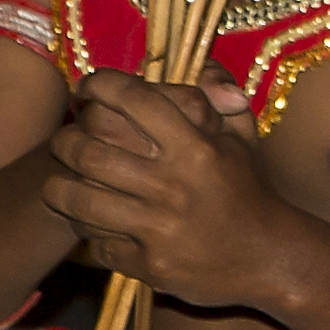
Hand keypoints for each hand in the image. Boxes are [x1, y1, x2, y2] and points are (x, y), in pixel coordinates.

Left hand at [38, 76, 291, 305]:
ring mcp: (159, 227)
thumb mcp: (243, 136)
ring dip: (59, 187)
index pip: (133, 99)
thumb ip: (220, 94)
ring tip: (59, 179)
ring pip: (79, 199)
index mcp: (196, 147)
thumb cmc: (250, 190)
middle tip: (65, 138)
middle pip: (90, 150)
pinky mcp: (149, 263)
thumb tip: (199, 65)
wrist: (271, 258)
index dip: (101, 85)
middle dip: (65, 140)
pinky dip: (85, 230)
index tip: (88, 86)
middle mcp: (173, 184)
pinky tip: (88, 221)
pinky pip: (96, 242)